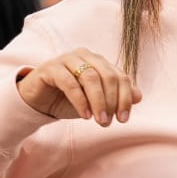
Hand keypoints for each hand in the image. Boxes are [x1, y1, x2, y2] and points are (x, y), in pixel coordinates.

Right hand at [16, 50, 141, 125]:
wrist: (38, 101)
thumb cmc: (69, 100)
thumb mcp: (96, 102)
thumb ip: (116, 97)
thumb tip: (138, 96)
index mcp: (99, 61)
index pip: (121, 76)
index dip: (125, 98)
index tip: (124, 119)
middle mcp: (85, 56)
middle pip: (108, 76)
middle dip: (112, 101)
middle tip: (109, 122)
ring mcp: (67, 59)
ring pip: (90, 77)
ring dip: (98, 102)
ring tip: (99, 121)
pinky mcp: (51, 68)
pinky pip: (70, 82)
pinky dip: (80, 100)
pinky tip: (84, 116)